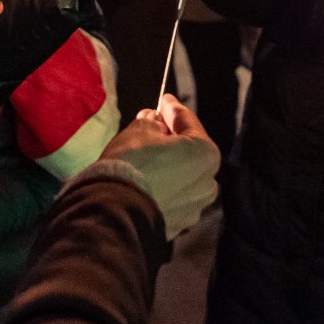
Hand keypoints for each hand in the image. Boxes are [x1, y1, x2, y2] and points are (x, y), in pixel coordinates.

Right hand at [98, 94, 219, 239]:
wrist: (115, 210)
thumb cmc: (132, 162)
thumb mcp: (140, 129)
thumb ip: (152, 121)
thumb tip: (154, 120)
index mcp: (206, 153)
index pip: (187, 121)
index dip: (172, 108)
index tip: (164, 99)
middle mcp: (208, 182)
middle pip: (190, 151)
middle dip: (174, 138)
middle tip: (154, 126)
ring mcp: (194, 206)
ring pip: (183, 176)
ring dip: (171, 164)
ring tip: (149, 156)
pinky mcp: (178, 224)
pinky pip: (172, 197)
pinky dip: (164, 186)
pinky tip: (148, 180)